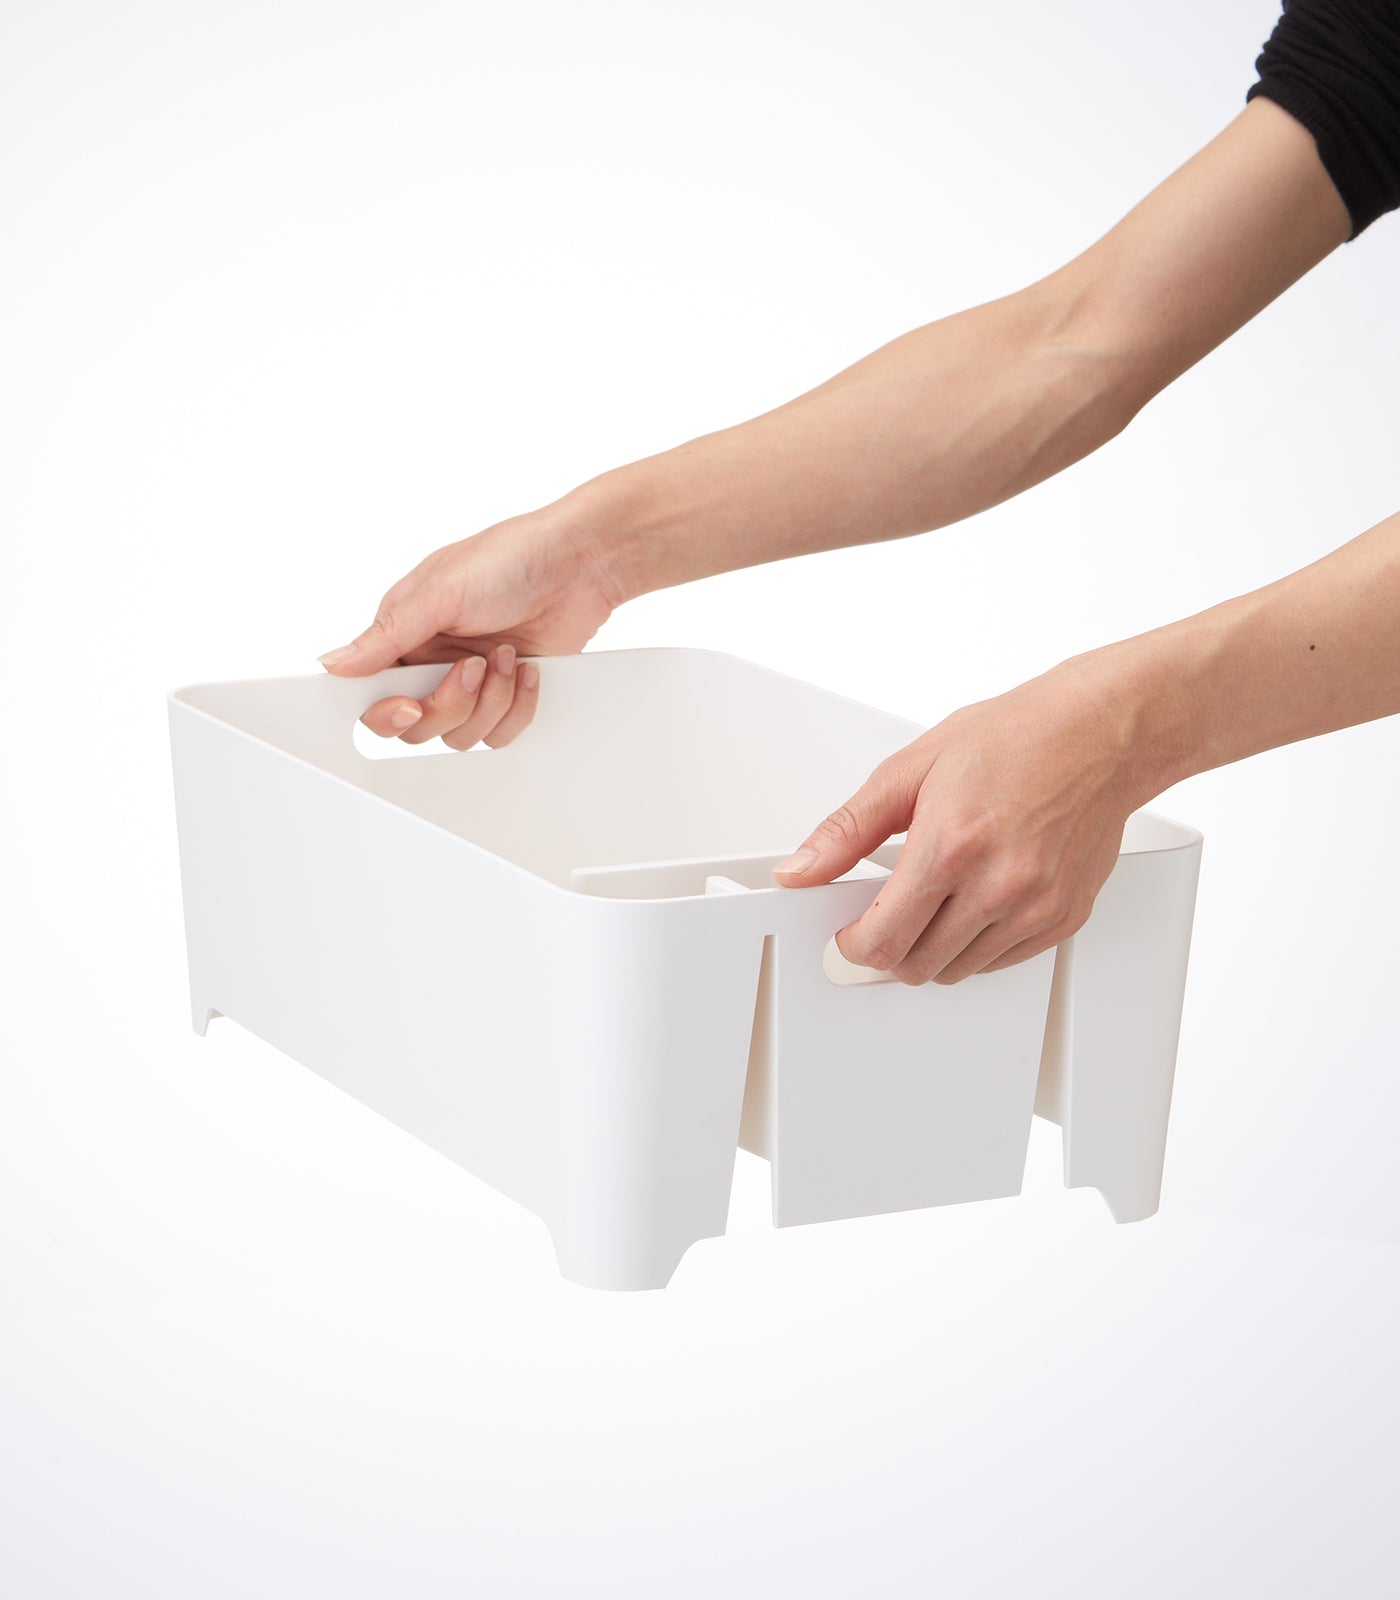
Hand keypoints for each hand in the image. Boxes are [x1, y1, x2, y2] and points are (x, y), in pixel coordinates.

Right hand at [317, 505, 621, 748]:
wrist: (582, 565)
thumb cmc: (513, 558)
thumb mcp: (440, 591)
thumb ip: (387, 635)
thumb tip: (333, 662)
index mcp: (405, 633)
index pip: (372, 692)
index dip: (385, 710)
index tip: (408, 705)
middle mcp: (433, 660)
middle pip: (417, 725)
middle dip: (450, 703)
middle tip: (473, 667)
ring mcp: (473, 682)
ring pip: (460, 735)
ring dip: (490, 701)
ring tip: (507, 658)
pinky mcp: (509, 695)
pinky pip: (500, 734)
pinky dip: (518, 707)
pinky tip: (528, 670)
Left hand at [771, 661, 1147, 982]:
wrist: (1099, 734)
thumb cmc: (1014, 738)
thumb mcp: (910, 770)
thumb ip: (847, 831)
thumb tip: (801, 869)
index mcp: (950, 847)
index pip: (882, 941)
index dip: (853, 944)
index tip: (850, 933)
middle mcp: (998, 885)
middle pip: (918, 965)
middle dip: (891, 947)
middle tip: (888, 913)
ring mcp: (1036, 906)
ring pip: (959, 970)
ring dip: (935, 948)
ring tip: (936, 897)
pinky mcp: (1065, 917)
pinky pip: (1003, 961)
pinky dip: (979, 944)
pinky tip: (976, 901)